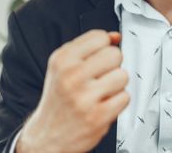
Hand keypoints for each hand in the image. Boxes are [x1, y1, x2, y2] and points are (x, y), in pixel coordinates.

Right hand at [16, 30, 129, 152]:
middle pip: (115, 54)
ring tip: (102, 91)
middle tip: (101, 76)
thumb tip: (115, 36)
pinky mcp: (98, 116)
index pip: (100, 37)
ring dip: (116, 85)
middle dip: (112, 65)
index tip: (99, 56)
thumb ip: (89, 47)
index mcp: (62, 59)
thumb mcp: (63, 66)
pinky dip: (118, 101)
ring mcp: (85, 97)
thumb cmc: (59, 98)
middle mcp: (71, 76)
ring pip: (122, 75)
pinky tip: (104, 104)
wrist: (47, 135)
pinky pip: (124, 97)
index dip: (104, 46)